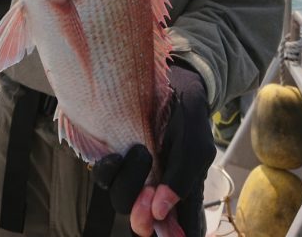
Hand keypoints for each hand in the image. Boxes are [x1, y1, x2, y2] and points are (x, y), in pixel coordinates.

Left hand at [93, 64, 215, 235]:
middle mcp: (153, 189)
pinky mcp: (115, 156)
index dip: (167, 233)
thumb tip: (159, 211)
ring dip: (127, 181)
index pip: (174, 229)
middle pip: (140, 218)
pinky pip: (103, 174)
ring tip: (141, 151)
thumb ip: (183, 178)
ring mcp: (133, 174)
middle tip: (149, 189)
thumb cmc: (189, 115)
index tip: (159, 222)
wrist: (174, 80)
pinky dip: (108, 168)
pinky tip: (116, 154)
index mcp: (178, 193)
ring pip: (119, 198)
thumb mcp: (197, 145)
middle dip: (141, 207)